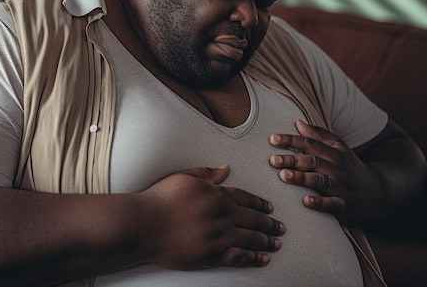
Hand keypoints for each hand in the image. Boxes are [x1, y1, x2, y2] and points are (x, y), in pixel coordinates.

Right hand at [140, 165, 283, 269]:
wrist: (145, 224)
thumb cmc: (161, 199)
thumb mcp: (185, 177)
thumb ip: (208, 173)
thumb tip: (226, 168)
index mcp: (217, 194)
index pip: (245, 198)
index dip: (260, 204)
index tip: (269, 209)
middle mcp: (223, 214)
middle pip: (253, 219)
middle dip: (269, 224)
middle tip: (280, 228)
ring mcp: (219, 236)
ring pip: (251, 238)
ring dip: (266, 241)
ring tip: (276, 243)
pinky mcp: (213, 254)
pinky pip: (240, 256)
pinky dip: (254, 257)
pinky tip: (262, 258)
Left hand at [269, 120, 385, 224]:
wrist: (379, 190)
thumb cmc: (349, 166)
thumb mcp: (338, 147)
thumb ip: (318, 135)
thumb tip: (298, 122)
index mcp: (333, 152)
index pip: (310, 143)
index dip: (291, 141)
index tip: (272, 139)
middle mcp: (337, 168)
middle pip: (313, 161)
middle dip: (292, 160)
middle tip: (273, 160)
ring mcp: (341, 186)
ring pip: (320, 181)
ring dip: (302, 178)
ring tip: (283, 175)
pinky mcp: (345, 205)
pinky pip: (333, 204)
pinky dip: (320, 203)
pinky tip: (305, 202)